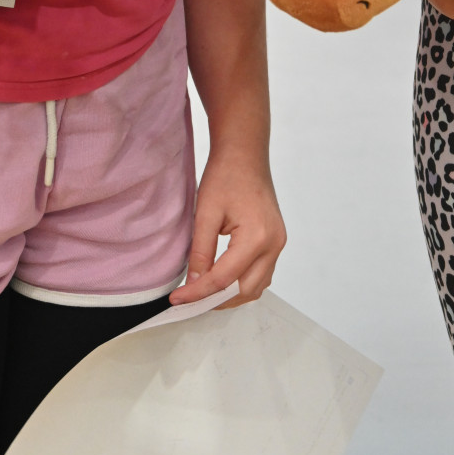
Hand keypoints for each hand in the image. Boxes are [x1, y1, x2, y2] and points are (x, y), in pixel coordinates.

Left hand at [170, 145, 285, 307]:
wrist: (245, 153)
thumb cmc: (225, 175)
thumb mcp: (206, 213)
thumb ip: (201, 252)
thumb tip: (194, 283)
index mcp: (257, 237)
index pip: (224, 279)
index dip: (197, 292)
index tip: (175, 299)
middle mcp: (274, 244)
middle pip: (245, 290)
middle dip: (215, 300)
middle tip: (188, 301)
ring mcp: (278, 243)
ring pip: (256, 287)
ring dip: (231, 295)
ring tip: (203, 294)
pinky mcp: (275, 240)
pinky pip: (261, 274)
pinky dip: (242, 283)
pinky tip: (222, 280)